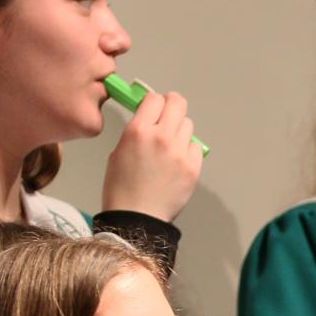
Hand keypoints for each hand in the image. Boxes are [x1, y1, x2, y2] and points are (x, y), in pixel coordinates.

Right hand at [101, 87, 202, 221]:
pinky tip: (178, 163)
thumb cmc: (121, 187)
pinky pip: (196, 147)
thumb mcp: (119, 151)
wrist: (137, 217)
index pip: (154, 98)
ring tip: (171, 147)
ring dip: (180, 131)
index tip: (154, 110)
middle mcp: (161, 137)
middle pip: (178, 104)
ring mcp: (180, 152)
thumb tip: (150, 120)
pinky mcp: (193, 167)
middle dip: (172, 107)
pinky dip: (188, 151)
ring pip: (188, 125)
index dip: (155, 103)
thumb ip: (137, 131)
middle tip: (168, 117)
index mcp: (138, 131)